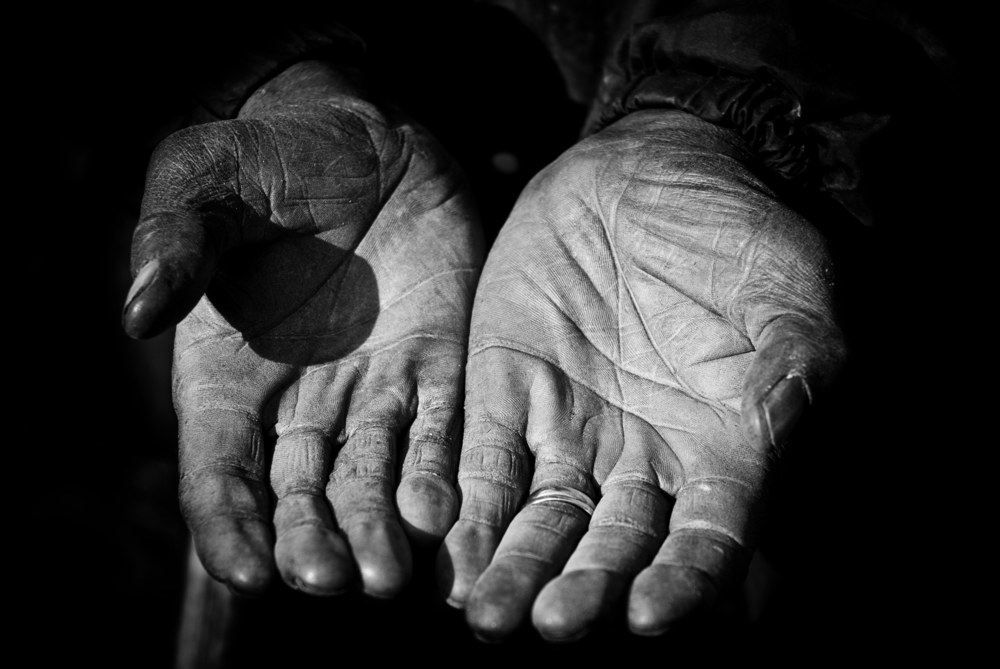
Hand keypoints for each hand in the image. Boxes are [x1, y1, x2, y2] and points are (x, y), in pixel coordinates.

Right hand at [123, 61, 482, 596]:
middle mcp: (299, 404)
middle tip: (330, 580)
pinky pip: (440, 431)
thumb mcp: (205, 187)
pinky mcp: (437, 367)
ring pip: (373, 481)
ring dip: (380, 532)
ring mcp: (372, 392)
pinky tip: (446, 512)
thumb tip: (137, 312)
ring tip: (393, 574)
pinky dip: (441, 473)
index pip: (219, 476)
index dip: (227, 528)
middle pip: (299, 497)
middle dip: (312, 543)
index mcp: (227, 381)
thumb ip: (175, 246)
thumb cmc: (264, 160)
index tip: (245, 575)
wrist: (359, 138)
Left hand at [437, 110, 843, 640]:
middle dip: (580, 589)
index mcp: (720, 450)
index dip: (683, 582)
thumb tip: (778, 447)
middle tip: (550, 626)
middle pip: (610, 547)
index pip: (706, 540)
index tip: (650, 614)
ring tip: (484, 615)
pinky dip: (463, 503)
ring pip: (540, 520)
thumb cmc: (734, 230)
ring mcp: (568, 429)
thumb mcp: (784, 294)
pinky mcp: (503, 391)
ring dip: (513, 568)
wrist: (646, 170)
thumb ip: (787, 374)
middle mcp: (641, 459)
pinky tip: (441, 543)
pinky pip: (481, 459)